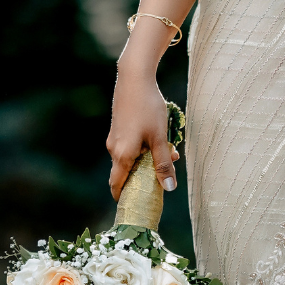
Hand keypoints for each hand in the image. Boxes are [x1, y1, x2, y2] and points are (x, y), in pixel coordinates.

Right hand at [106, 70, 181, 201]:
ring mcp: (115, 137)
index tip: (136, 205)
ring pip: (131, 157)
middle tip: (163, 177)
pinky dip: (144, 147)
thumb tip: (169, 188)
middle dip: (144, 176)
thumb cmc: (148, 108)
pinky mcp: (119, 127)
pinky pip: (130, 145)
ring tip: (170, 152)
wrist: (134, 78)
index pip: (116, 185)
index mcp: (122, 155)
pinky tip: (160, 137)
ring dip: (148, 159)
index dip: (124, 198)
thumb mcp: (160, 137)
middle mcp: (114, 148)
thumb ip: (163, 164)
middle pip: (126, 172)